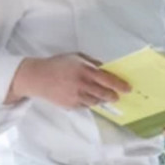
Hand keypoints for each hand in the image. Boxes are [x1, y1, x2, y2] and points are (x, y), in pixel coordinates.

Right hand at [7, 53, 130, 108]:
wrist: (37, 77)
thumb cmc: (58, 65)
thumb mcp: (76, 57)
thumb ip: (92, 63)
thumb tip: (106, 69)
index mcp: (84, 70)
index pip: (107, 79)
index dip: (119, 85)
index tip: (128, 89)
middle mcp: (82, 84)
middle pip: (104, 94)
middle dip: (113, 96)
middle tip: (117, 96)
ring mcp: (76, 96)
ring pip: (96, 102)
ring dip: (101, 100)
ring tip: (103, 96)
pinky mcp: (70, 105)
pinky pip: (85, 106)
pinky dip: (89, 102)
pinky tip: (87, 97)